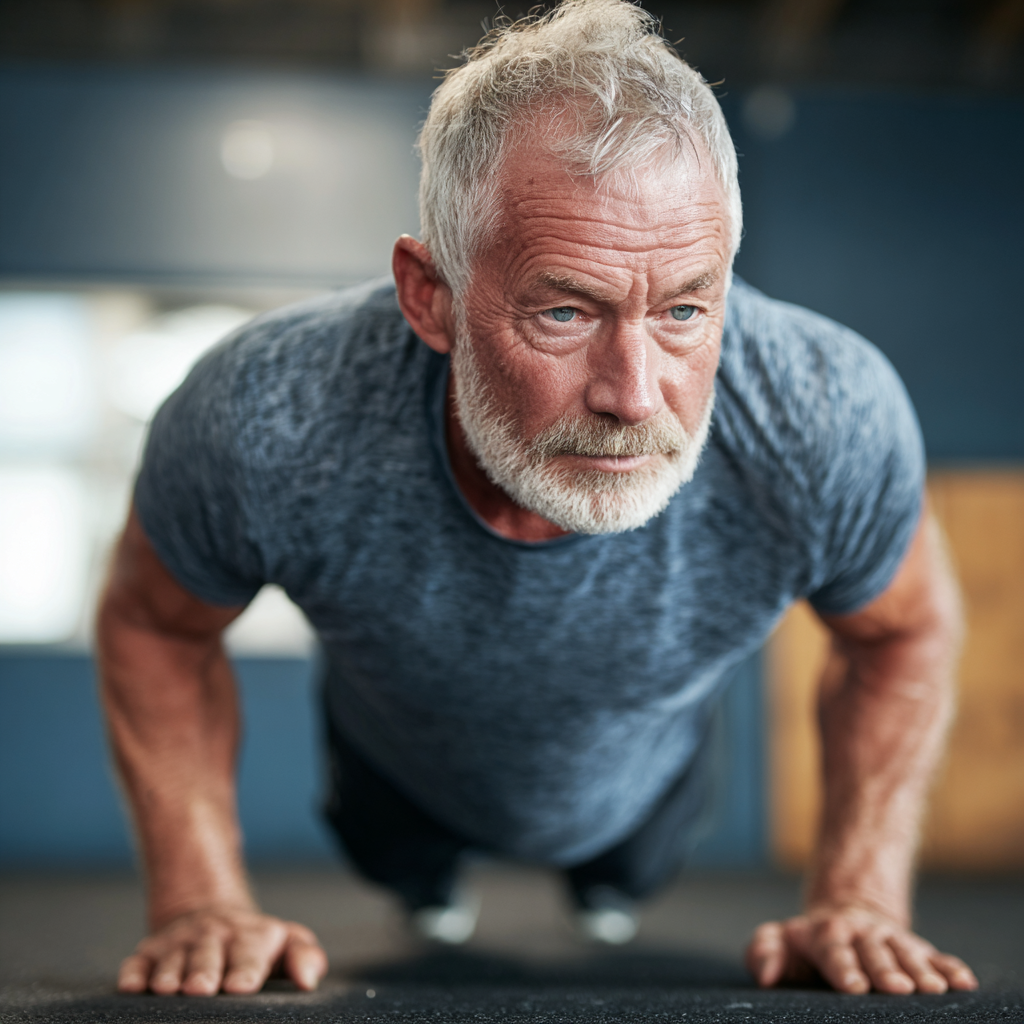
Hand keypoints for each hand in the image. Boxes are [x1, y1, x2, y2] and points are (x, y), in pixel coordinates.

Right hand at [117, 905, 327, 995]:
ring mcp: (178, 945)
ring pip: (171, 960)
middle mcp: (212, 938)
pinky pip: (136, 963)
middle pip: (207, 956)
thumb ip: (304, 956)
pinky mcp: (148, 954)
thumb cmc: (255, 943)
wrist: (211, 915)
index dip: (245, 969)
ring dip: (169, 974)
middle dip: (203, 972)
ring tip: (169, 989)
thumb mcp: (286, 942)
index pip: (249, 954)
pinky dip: (133, 974)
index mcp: (249, 938)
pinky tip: (131, 986)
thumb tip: (309, 979)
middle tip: (202, 988)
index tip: (241, 986)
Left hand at [745, 905, 977, 993]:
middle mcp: (862, 936)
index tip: (854, 987)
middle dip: (887, 972)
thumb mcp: (780, 939)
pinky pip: (936, 957)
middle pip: (875, 955)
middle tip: (900, 989)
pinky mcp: (916, 949)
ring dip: (921, 972)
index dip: (844, 969)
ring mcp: (892, 941)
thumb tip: (765, 976)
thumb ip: (765, 951)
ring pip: (908, 955)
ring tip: (933, 990)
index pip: (835, 953)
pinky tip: (964, 983)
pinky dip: (950, 968)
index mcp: (827, 936)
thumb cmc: (808, 941)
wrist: (845, 914)